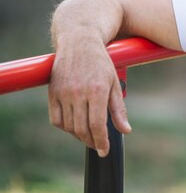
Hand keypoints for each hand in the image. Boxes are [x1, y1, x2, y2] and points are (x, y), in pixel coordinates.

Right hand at [48, 35, 131, 156]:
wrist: (79, 42)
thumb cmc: (101, 63)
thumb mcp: (114, 83)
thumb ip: (118, 109)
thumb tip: (125, 130)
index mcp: (96, 90)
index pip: (97, 125)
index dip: (101, 141)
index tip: (104, 151)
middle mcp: (78, 93)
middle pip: (82, 128)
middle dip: (92, 141)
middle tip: (99, 146)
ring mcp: (63, 93)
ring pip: (69, 127)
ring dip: (79, 135)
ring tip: (89, 135)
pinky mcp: (52, 93)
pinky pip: (56, 119)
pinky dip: (65, 127)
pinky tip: (75, 126)